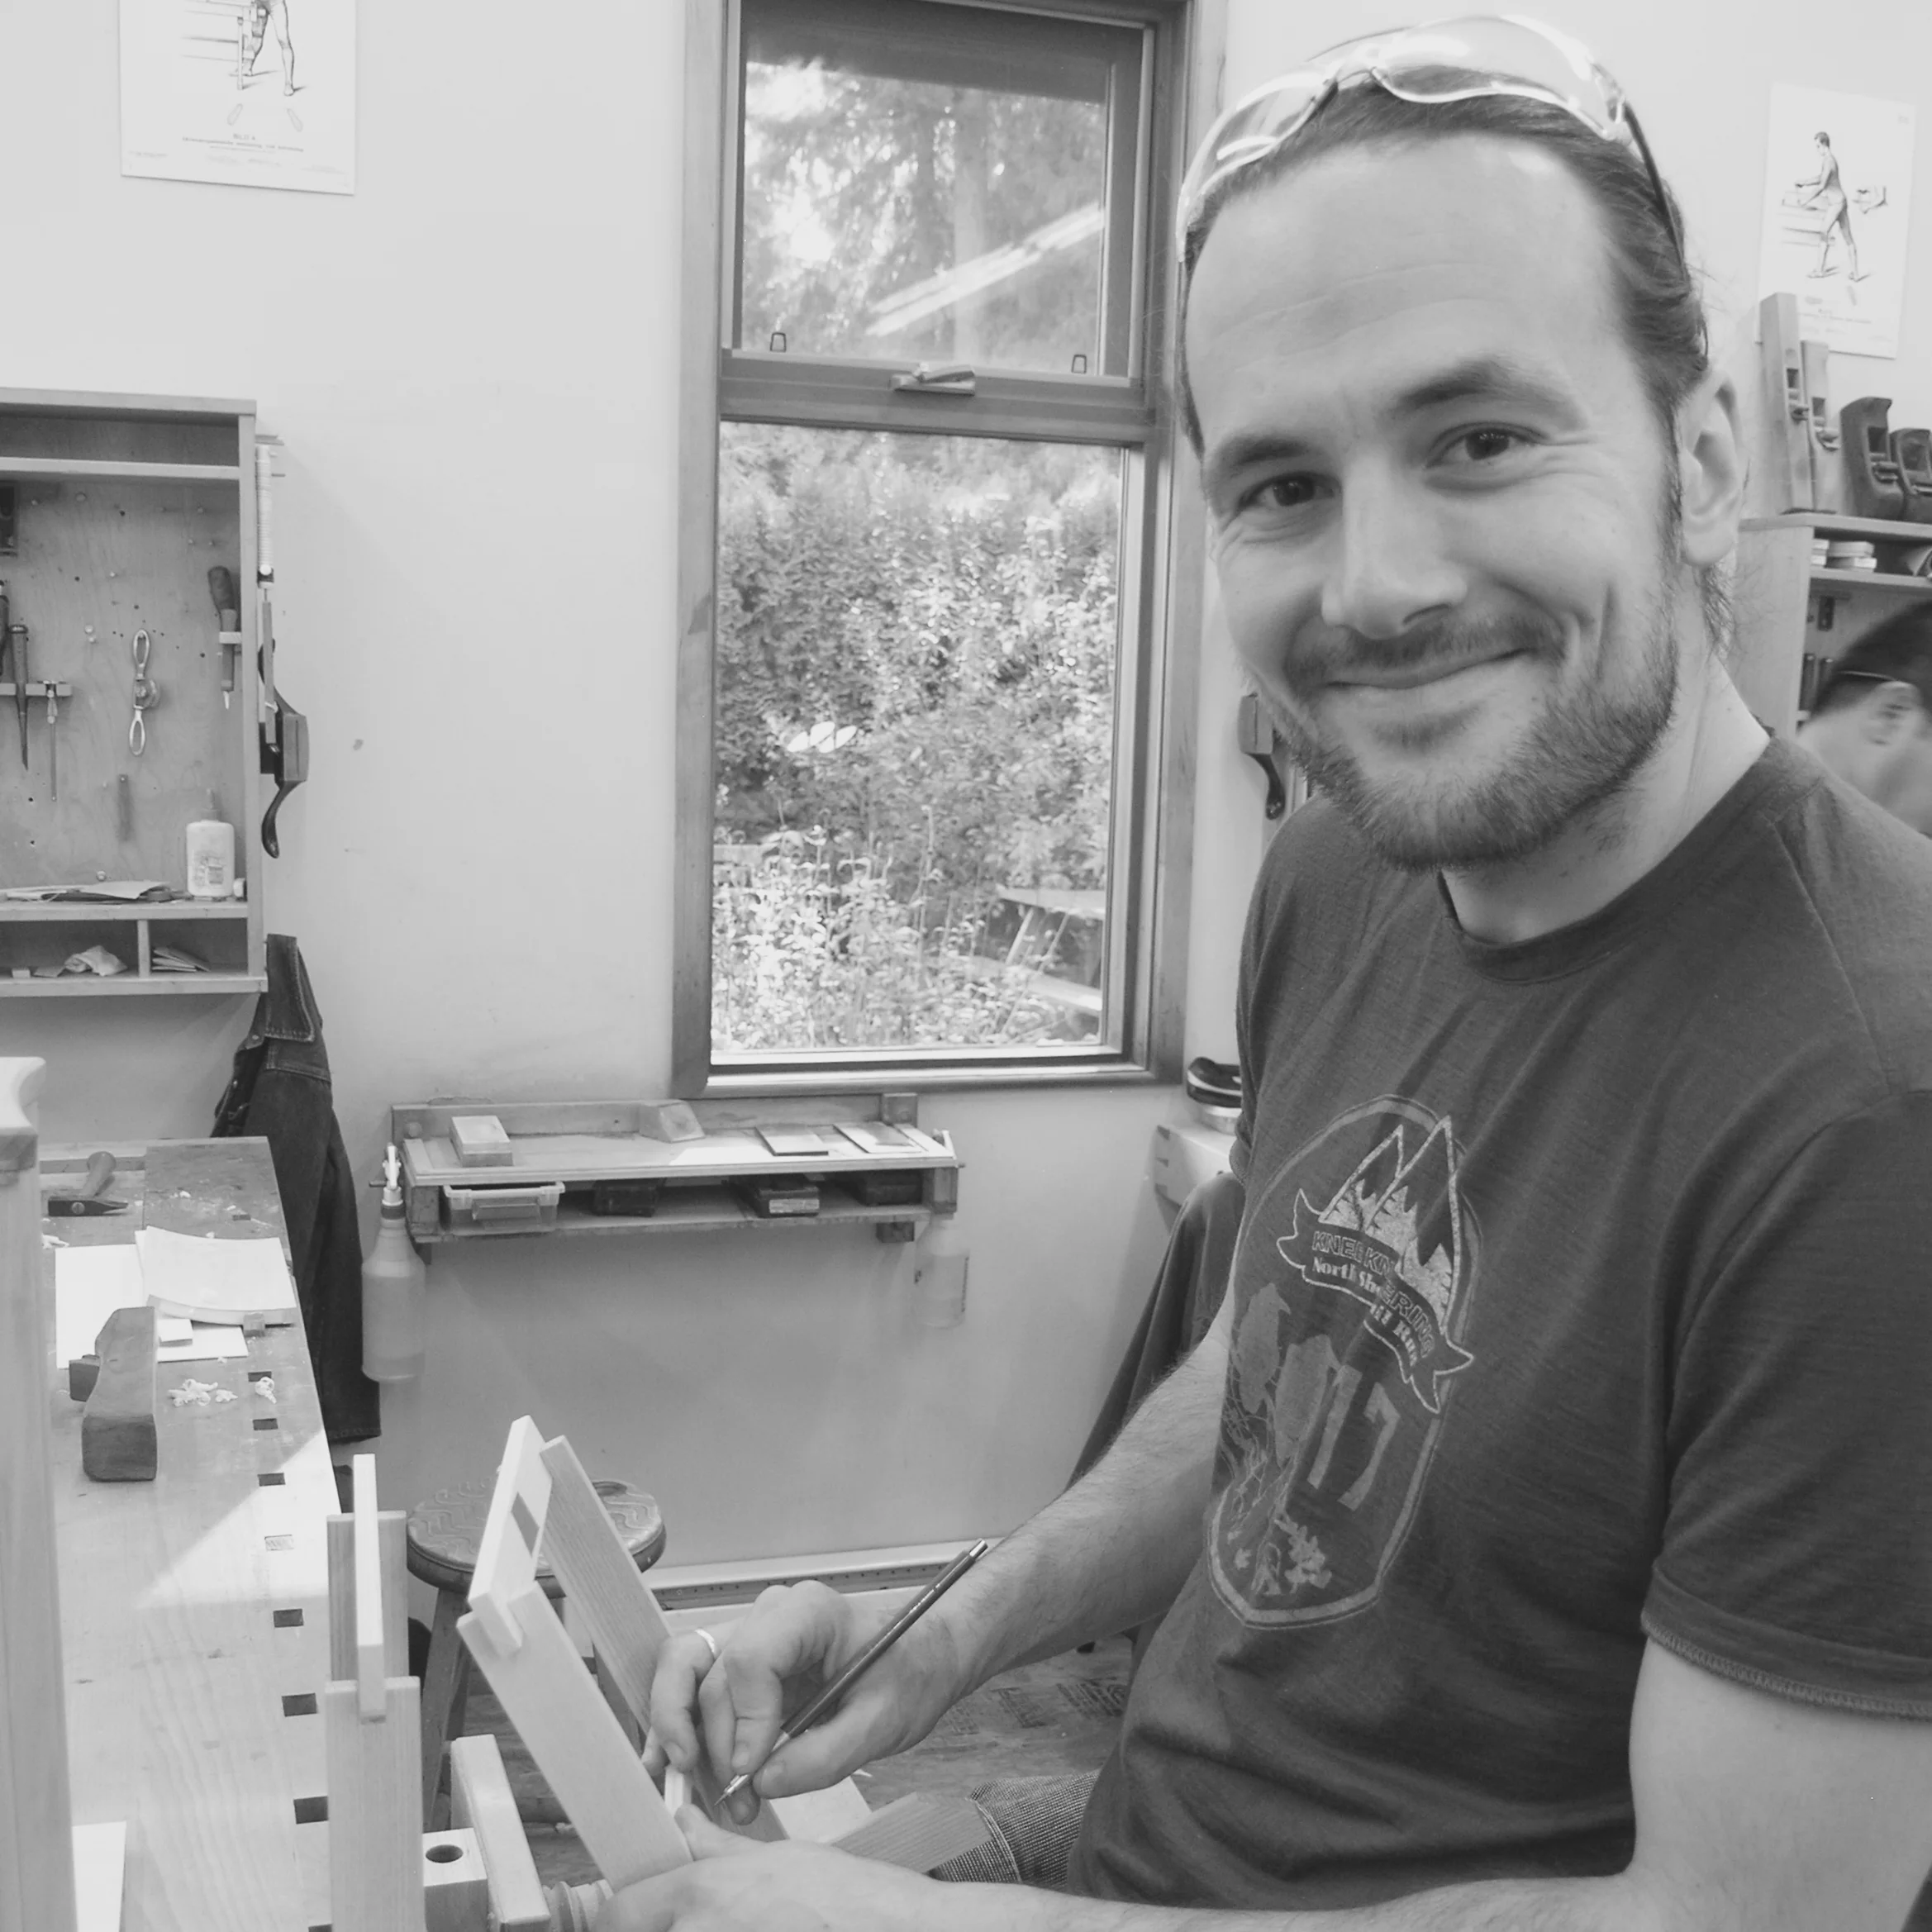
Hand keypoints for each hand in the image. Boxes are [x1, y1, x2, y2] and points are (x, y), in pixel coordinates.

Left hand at [600, 1807, 970, 1931]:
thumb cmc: (846, 1900)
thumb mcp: (778, 1857)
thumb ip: (718, 1845)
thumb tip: (684, 1822)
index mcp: (700, 1892)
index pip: (617, 1913)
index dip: (620, 1915)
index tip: (627, 1916)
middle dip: (663, 1927)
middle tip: (699, 1918)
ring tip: (738, 1924)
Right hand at [643, 1584, 962, 1823]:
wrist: (923, 1655)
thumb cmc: (910, 1673)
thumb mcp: (883, 1723)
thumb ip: (825, 1755)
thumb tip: (762, 1783)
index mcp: (810, 1613)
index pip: (751, 1660)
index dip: (745, 1721)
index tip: (754, 1770)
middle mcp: (771, 1615)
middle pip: (714, 1676)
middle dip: (716, 1745)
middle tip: (736, 1799)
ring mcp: (752, 1633)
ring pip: (686, 1668)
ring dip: (680, 1729)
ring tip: (690, 1782)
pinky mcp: (744, 1660)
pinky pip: (697, 1682)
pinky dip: (684, 1723)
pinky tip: (682, 1764)